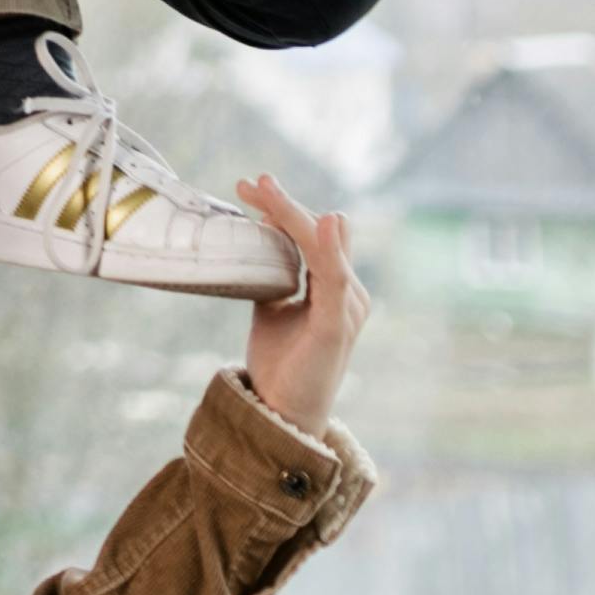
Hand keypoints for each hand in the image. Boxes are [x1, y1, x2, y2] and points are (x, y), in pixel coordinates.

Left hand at [236, 178, 366, 432]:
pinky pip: (334, 278)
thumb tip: (257, 240)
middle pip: (318, 233)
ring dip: (293, 214)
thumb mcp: (273, 308)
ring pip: (322, 246)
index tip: (247, 188)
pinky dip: (330, 249)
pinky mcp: (336, 324)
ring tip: (265, 189)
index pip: (312, 234)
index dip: (282, 208)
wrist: (285, 412)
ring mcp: (346, 306)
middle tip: (249, 182)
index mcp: (334, 286)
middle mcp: (347, 291)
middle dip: (282, 204)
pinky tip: (323, 223)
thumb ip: (274, 276)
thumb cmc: (283, 361)